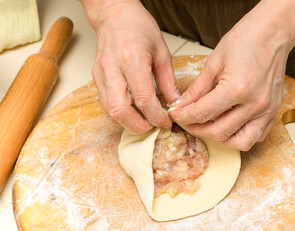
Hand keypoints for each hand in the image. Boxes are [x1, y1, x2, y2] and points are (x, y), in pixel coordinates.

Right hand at [82, 0, 179, 133]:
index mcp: (132, 60)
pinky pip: (105, 104)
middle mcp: (112, 69)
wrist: (114, 15)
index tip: (165, 122)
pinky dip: (119, 113)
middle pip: (121, 111)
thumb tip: (174, 103)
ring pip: (110, 111)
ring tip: (143, 121)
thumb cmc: (138, 27)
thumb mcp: (162, 52)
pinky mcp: (96, 77)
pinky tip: (132, 111)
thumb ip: (168, 81)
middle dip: (139, 126)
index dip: (156, 117)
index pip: (144, 100)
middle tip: (152, 127)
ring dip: (128, 122)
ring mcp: (101, 74)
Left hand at [169, 2, 293, 150]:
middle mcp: (255, 103)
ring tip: (208, 125)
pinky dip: (241, 135)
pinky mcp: (274, 111)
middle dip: (197, 128)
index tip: (176, 114)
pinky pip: (257, 136)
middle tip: (188, 120)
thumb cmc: (246, 39)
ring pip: (240, 142)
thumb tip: (182, 105)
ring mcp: (267, 110)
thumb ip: (197, 89)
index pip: (203, 113)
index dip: (184, 116)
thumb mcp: (214, 61)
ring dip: (220, 138)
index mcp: (237, 88)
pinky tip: (230, 123)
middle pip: (219, 132)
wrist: (274, 31)